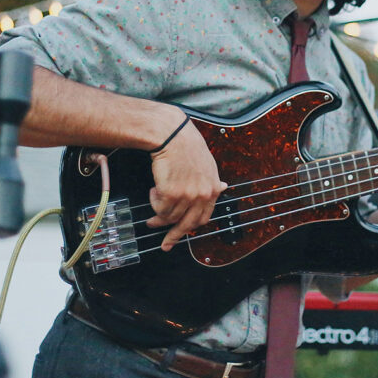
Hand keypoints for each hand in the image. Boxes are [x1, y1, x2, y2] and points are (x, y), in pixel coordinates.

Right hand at [146, 110, 226, 251]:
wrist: (172, 135)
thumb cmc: (187, 145)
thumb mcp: (208, 163)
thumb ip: (213, 180)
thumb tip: (223, 187)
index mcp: (213, 188)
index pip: (204, 218)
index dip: (191, 227)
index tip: (183, 234)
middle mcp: (202, 195)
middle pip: (187, 225)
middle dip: (174, 236)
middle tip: (165, 243)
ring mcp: (187, 196)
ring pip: (170, 217)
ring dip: (159, 213)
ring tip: (154, 200)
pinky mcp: (170, 194)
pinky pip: (159, 208)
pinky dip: (154, 201)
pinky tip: (154, 189)